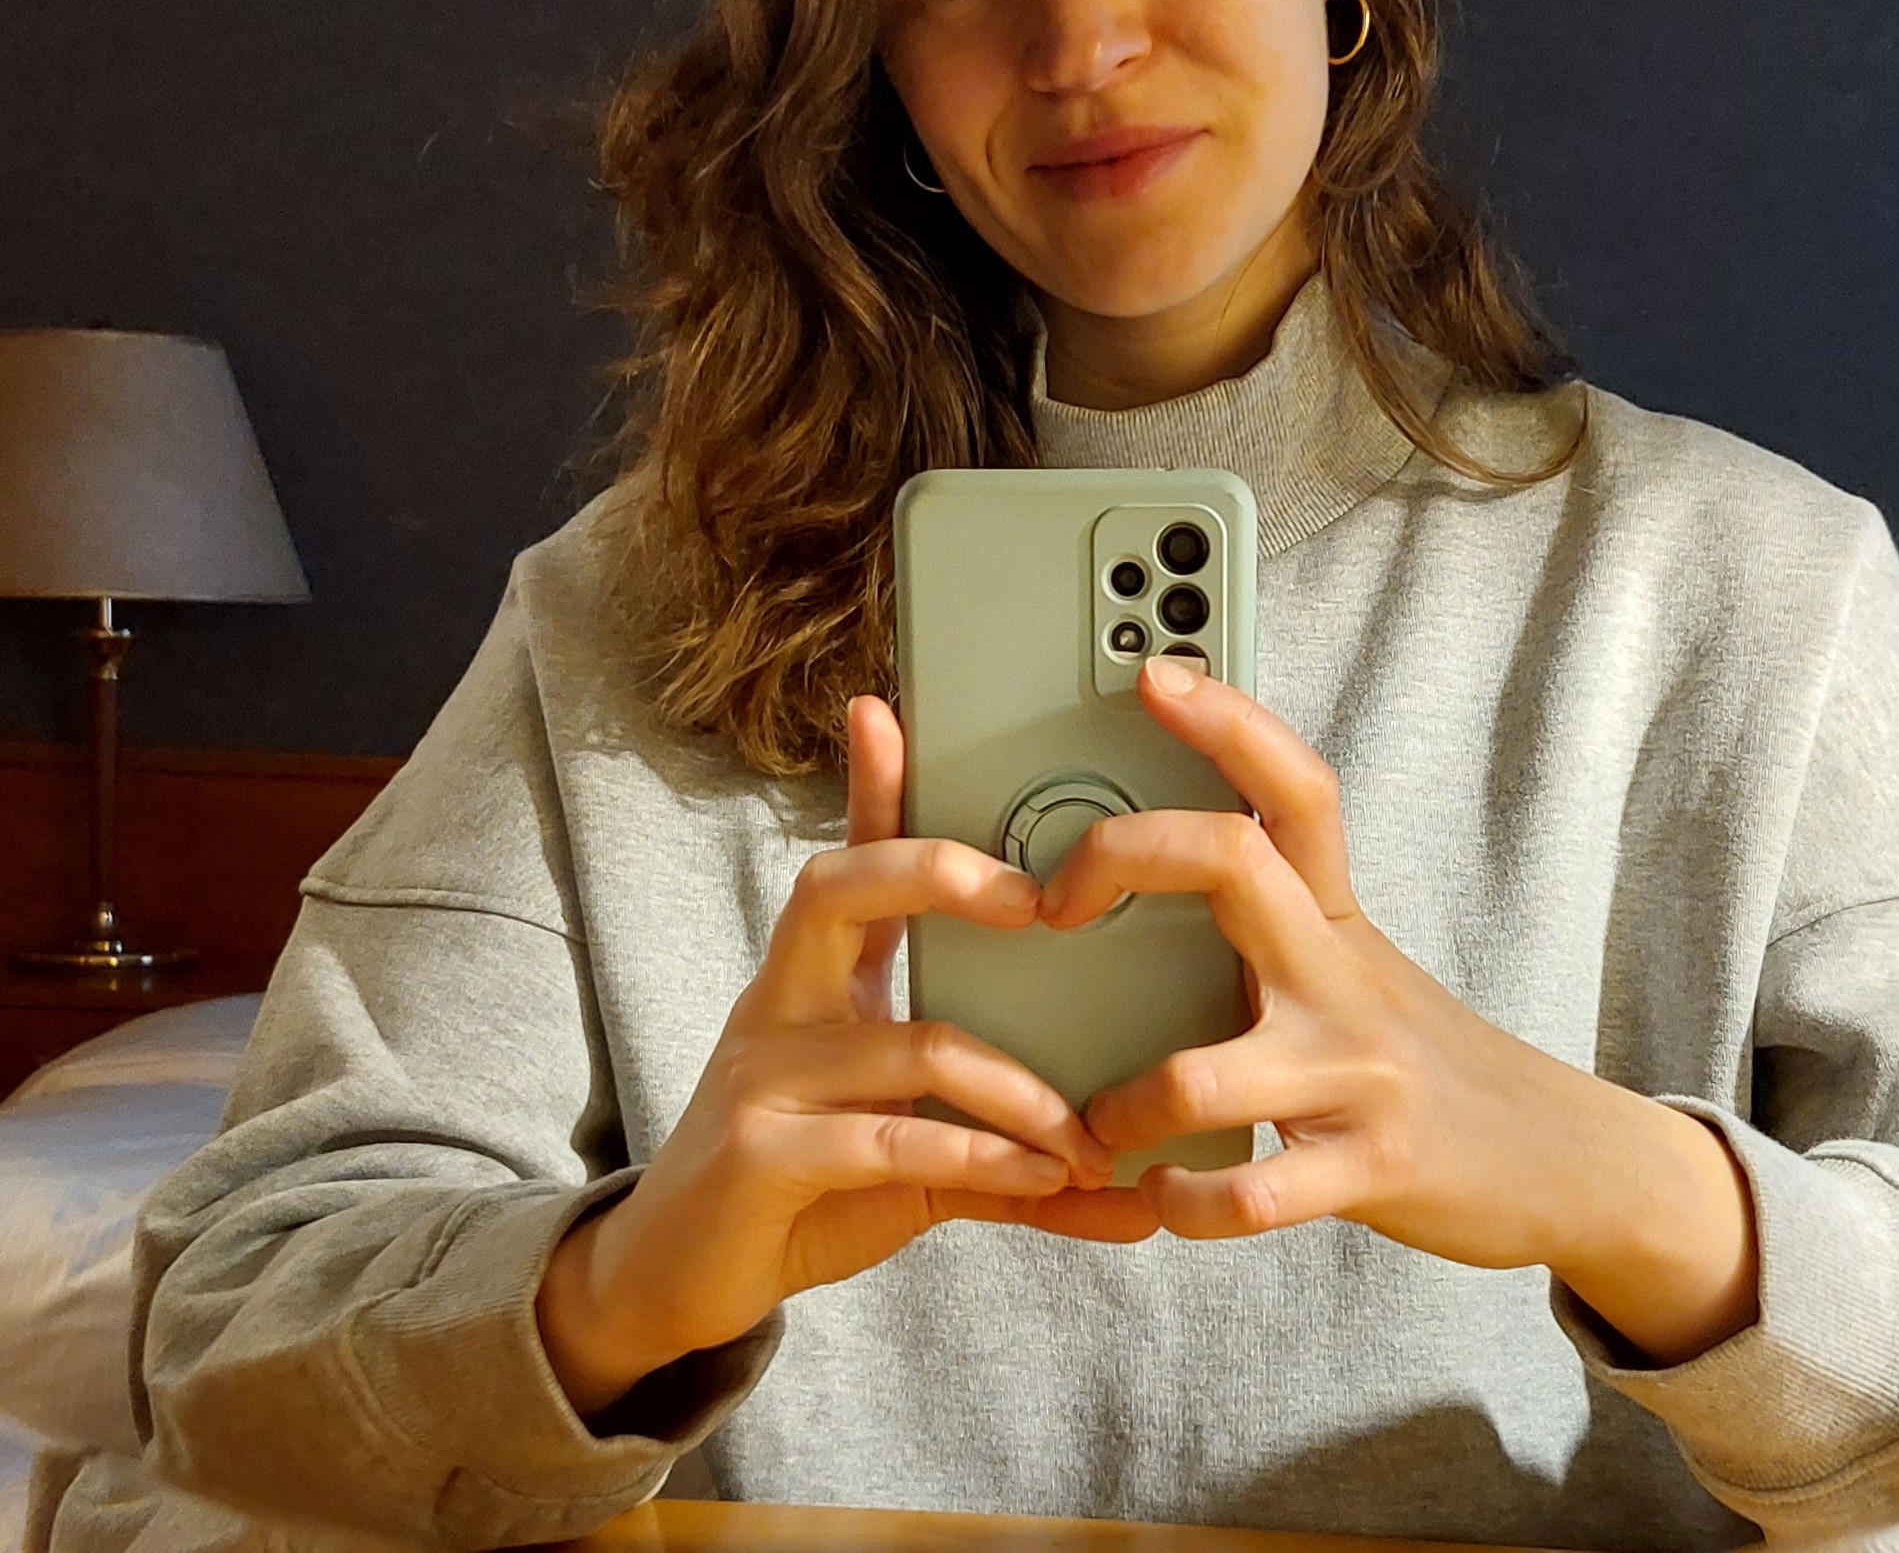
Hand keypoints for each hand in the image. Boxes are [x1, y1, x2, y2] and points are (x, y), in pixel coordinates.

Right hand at [538, 694, 1155, 1416]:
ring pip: (912, 1043)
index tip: (889, 714)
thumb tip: (1129, 1183)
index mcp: (816, 979)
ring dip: (1022, 1094)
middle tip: (1040, 901)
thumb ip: (1004, 1143)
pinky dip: (981, 1159)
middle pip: (839, 887)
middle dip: (938, 872)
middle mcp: (782, 1004)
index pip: (848, 858)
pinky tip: (1044, 1181)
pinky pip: (888, 1138)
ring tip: (1092, 1139)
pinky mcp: (761, 1156)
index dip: (870, 782)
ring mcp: (765, 1075)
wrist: (676, 1276)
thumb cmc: (805, 1185)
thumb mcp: (903, 1141)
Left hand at [1037, 654, 1759, 1368]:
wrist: (1565, 1161)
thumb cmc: (1422, 1056)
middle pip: (1233, 858)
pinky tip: (1163, 1196)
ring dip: (1124, 1106)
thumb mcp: (1355, 963)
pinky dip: (1188, 1203)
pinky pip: (1250, 1193)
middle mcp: (1341, 973)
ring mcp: (1354, 1072)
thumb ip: (1273, 918)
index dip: (1227, 720)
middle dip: (1123, 855)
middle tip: (1052, 901)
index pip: (1293, 786)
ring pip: (1203, 1072)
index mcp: (1334, 915)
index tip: (1155, 675)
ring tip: (1094, 1128)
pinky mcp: (1367, 1170)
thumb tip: (1160, 859)